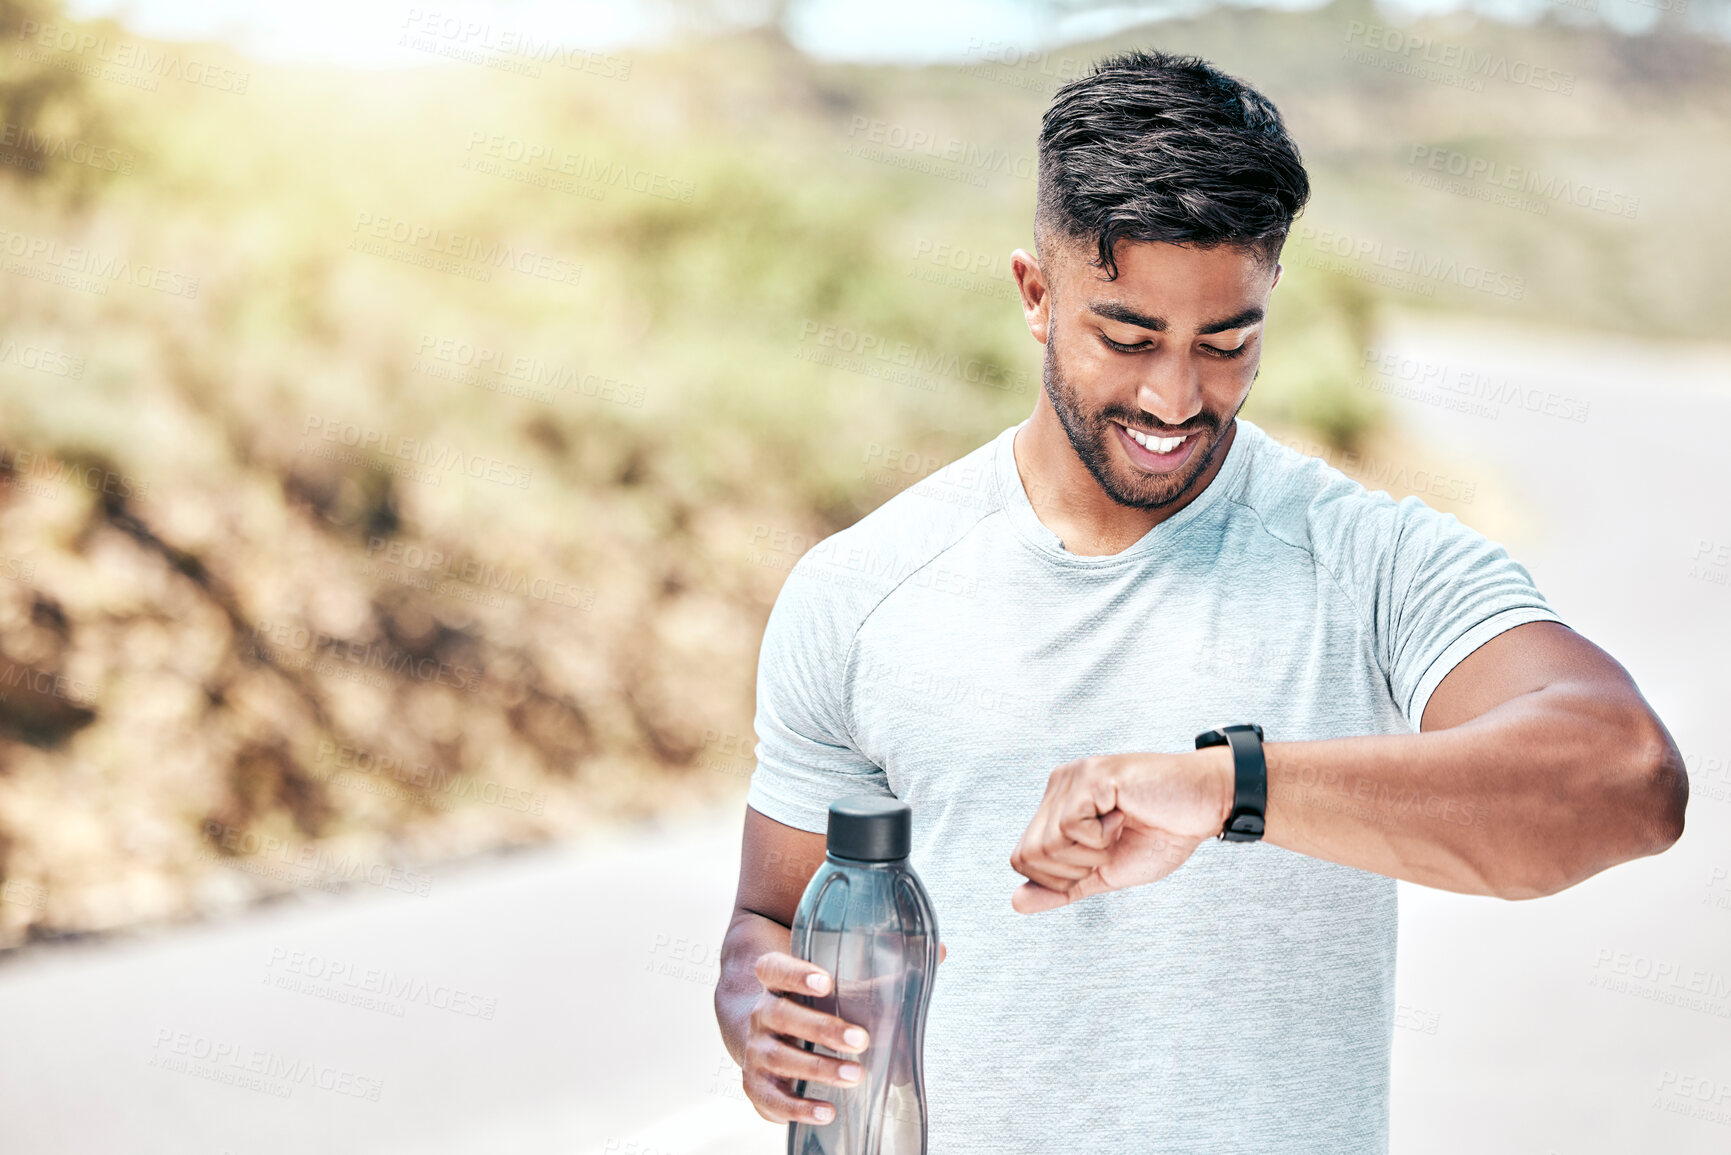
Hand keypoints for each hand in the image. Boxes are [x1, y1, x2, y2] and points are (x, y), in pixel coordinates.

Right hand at [741, 944, 946, 1125]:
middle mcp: (761, 1014)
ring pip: (780, 1057)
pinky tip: (829, 1111)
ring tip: (855, 1076)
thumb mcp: (836, 986)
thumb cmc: (813, 1007)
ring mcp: (756, 1052)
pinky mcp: (758, 1086)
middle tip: (861, 1039)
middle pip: (780, 1014)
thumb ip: (881, 972)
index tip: (825, 981)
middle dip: (821, 1028)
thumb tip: (938, 953)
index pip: (774, 969)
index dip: (795, 973)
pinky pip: (774, 1099)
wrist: (765, 1038)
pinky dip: (800, 1108)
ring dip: (818, 1068)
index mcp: (776, 983)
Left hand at [1009, 749, 1232, 913]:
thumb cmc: (1165, 832)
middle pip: (1028, 855)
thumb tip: (1016, 903)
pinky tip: (1124, 817)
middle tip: (1110, 848)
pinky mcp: (1091, 775)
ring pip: (1047, 844)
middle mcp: (1059, 786)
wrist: (1209, 805)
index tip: (1099, 860)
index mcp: (1057, 805)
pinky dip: (1100, 838)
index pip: (1022, 858)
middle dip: (1072, 870)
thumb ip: (1063, 887)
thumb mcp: (1106, 872)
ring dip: (1090, 854)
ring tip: (1119, 831)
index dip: (1058, 879)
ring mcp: (1072, 778)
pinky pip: (1070, 827)